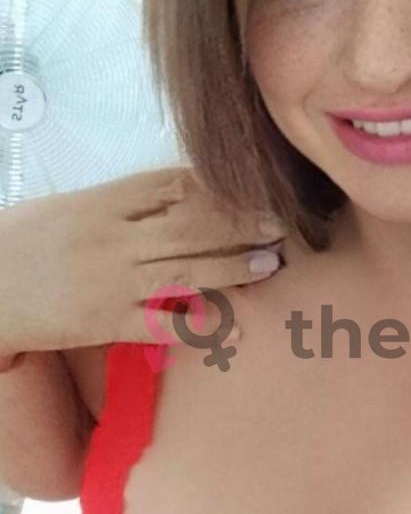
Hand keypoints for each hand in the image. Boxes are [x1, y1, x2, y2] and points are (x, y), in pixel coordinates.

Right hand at [0, 165, 287, 358]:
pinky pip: (160, 323)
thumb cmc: (25, 242)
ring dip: (233, 265)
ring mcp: (112, 281)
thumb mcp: (72, 207)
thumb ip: (125, 203)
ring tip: (272, 262)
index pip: (172, 186)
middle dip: (241, 223)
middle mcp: (114, 237)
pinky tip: (230, 327)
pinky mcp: (106, 322)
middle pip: (190, 225)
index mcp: (104, 202)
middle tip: (282, 223)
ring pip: (185, 270)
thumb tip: (184, 196)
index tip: (255, 189)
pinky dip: (197, 325)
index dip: (220, 188)